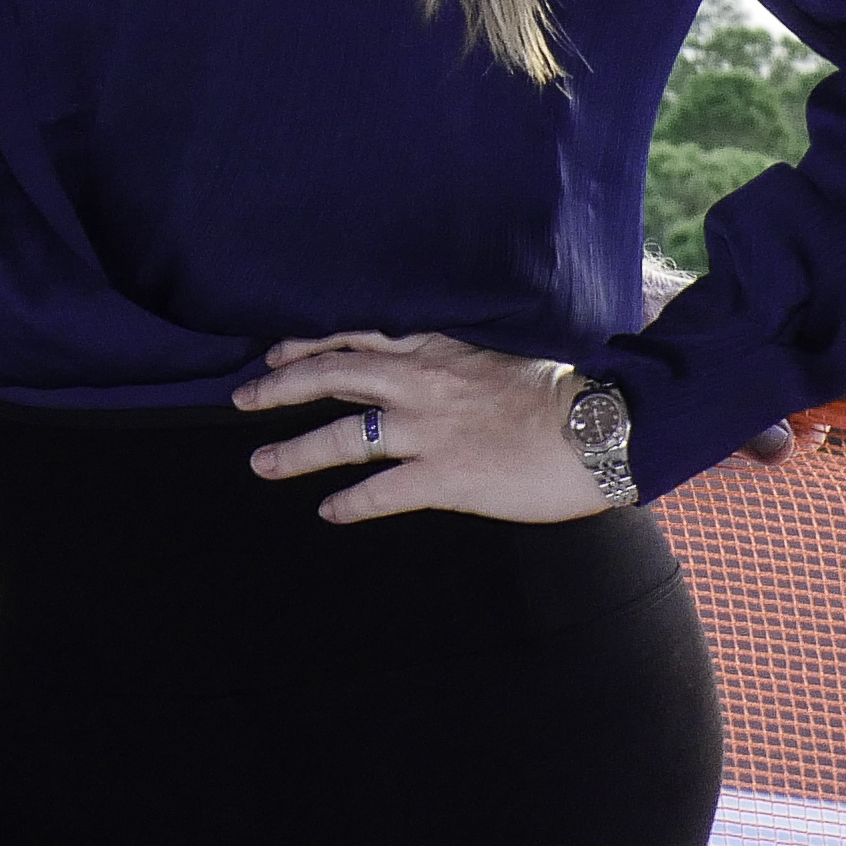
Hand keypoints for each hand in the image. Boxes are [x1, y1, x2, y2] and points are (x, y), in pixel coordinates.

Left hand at [235, 331, 607, 523]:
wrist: (603, 425)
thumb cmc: (566, 389)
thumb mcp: (503, 352)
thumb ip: (461, 356)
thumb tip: (440, 364)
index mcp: (438, 347)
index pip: (356, 334)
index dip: (309, 342)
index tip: (277, 351)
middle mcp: (422, 382)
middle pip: (332, 375)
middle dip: (279, 387)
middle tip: (242, 398)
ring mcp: (429, 431)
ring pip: (343, 437)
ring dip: (295, 451)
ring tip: (261, 463)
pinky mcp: (445, 478)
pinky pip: (380, 493)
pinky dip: (349, 503)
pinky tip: (328, 512)